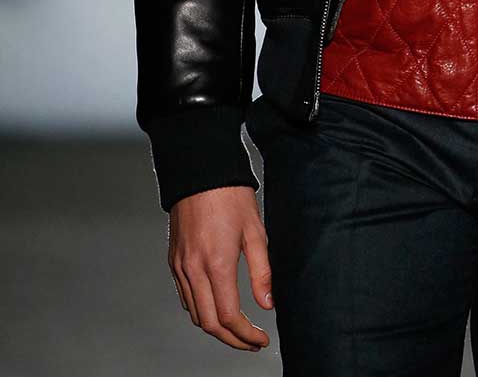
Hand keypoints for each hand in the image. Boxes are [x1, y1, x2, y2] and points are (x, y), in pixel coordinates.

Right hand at [168, 185, 272, 348]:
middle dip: (231, 340)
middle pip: (209, 323)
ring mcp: (180, 266)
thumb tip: (267, 304)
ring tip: (238, 329)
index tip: (261, 341)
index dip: (246, 336)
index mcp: (217, 263)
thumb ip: (262, 271)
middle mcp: (194, 270)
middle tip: (251, 343)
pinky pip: (185, 297)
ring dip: (215, 328)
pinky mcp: (174, 260)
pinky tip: (216, 306)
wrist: (199, 170)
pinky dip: (200, 310)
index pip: (229, 317)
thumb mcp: (255, 231)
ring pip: (194, 314)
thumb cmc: (230, 195)